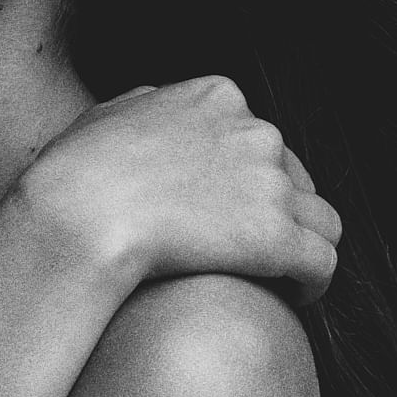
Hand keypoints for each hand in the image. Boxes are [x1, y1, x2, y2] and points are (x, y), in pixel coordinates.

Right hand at [15, 76, 341, 306]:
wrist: (77, 214)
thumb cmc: (74, 172)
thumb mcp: (104, 116)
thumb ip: (142, 106)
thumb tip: (153, 102)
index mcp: (217, 97)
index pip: (258, 136)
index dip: (247, 177)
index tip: (227, 209)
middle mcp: (254, 131)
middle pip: (293, 175)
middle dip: (276, 211)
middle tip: (248, 248)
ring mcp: (270, 184)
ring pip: (321, 219)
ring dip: (302, 246)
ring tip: (282, 277)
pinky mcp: (276, 237)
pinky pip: (322, 262)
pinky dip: (312, 282)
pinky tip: (293, 299)